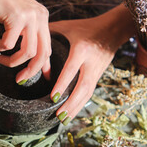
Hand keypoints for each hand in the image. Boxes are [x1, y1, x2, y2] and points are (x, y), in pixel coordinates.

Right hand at [0, 0, 51, 82]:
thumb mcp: (16, 19)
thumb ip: (24, 35)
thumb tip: (28, 57)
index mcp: (42, 17)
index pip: (47, 46)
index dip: (45, 65)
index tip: (43, 77)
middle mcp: (40, 16)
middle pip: (42, 53)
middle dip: (30, 71)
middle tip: (19, 79)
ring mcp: (29, 16)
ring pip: (27, 53)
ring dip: (10, 61)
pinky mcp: (16, 17)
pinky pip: (7, 44)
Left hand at [49, 4, 135, 123]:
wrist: (114, 29)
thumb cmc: (87, 27)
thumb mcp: (69, 26)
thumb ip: (50, 31)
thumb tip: (32, 38)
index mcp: (82, 49)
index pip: (71, 70)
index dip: (63, 84)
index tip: (54, 98)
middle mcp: (91, 62)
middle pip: (82, 87)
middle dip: (71, 103)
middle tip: (58, 115)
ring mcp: (97, 70)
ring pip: (87, 93)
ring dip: (76, 108)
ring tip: (64, 120)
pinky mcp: (99, 75)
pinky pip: (90, 92)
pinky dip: (81, 104)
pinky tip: (72, 113)